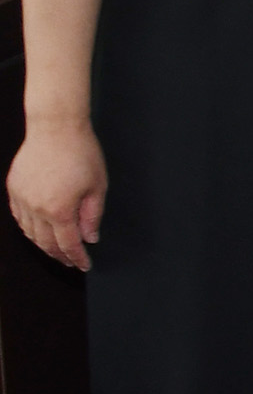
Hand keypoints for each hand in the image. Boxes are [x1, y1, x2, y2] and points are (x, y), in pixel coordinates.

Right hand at [6, 117, 106, 272]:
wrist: (55, 128)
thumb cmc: (81, 153)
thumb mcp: (97, 187)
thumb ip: (92, 216)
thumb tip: (90, 238)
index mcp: (59, 210)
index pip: (68, 244)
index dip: (77, 257)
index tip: (84, 265)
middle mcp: (36, 208)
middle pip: (46, 243)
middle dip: (60, 255)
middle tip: (70, 261)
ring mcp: (21, 199)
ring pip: (30, 232)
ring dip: (43, 244)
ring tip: (56, 249)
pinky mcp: (14, 189)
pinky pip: (19, 217)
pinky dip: (29, 228)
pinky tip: (39, 230)